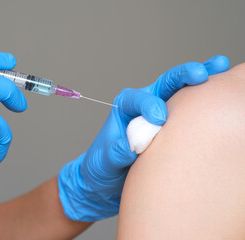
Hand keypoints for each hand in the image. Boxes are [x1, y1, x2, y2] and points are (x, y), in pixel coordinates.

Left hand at [58, 55, 229, 220]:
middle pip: (164, 84)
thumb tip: (129, 148)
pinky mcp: (176, 125)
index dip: (149, 105)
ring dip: (202, 79)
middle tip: (201, 74)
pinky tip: (222, 87)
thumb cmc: (103, 168)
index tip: (159, 119)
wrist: (110, 180)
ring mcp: (163, 113)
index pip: (137, 99)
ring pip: (182, 91)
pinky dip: (206, 98)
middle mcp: (144, 106)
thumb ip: (114, 154)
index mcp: (124, 109)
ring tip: (221, 66)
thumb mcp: (103, 163)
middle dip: (182, 77)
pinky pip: (192, 109)